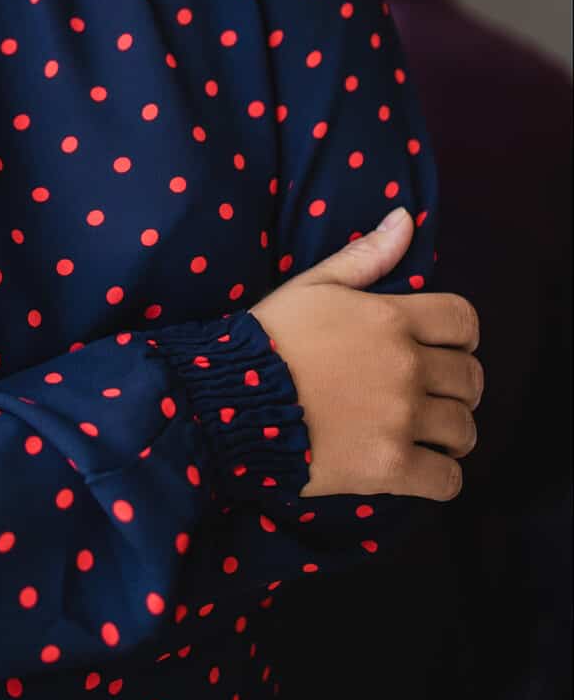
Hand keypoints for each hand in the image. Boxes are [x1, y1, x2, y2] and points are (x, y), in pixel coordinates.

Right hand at [250, 207, 481, 501]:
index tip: (444, 348)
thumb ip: (365, 255)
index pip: (463, 322)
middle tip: (430, 394)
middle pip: (470, 379)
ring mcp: (400, 420)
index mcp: (390, 318)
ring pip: (464, 429)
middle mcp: (405, 367)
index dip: (461, 336)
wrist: (229, 400)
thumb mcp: (312, 285)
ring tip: (426, 433)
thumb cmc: (269, 338)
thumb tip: (406, 218)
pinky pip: (447, 481)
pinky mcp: (390, 468)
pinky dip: (442, 478)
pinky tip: (421, 468)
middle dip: (456, 386)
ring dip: (451, 432)